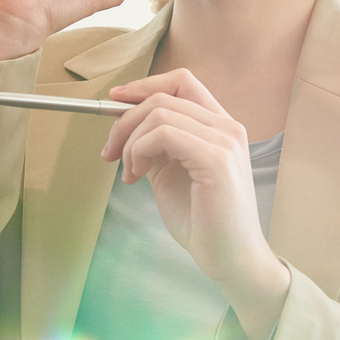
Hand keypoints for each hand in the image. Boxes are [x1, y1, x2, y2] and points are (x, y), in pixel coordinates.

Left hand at [102, 69, 290, 339]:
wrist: (230, 258)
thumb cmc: (204, 221)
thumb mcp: (172, 172)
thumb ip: (157, 145)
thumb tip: (126, 127)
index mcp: (220, 127)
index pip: (182, 82)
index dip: (144, 85)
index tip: (115, 101)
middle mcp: (228, 128)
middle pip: (163, 96)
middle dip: (124, 120)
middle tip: (110, 152)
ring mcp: (225, 141)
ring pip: (159, 113)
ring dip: (131, 141)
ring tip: (129, 172)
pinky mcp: (216, 160)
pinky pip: (164, 134)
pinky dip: (140, 151)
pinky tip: (138, 176)